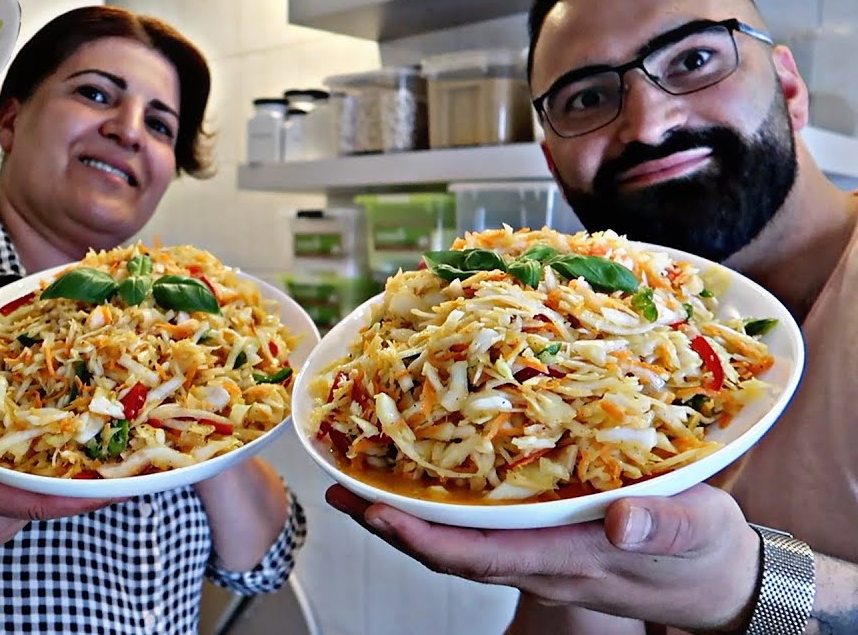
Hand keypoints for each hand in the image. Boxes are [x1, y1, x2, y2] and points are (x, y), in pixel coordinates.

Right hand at [0, 416, 117, 547]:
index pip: (38, 504)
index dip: (83, 495)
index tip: (125, 483)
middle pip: (53, 503)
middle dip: (94, 482)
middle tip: (138, 452)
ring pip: (46, 500)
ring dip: (76, 477)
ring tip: (116, 443)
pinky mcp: (2, 519)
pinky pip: (36, 498)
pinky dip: (54, 477)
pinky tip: (75, 450)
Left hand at [326, 483, 761, 631]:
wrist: (722, 581)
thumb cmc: (708, 553)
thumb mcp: (699, 532)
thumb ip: (662, 525)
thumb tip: (619, 518)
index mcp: (568, 559)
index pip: (478, 555)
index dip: (423, 538)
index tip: (376, 514)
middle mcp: (541, 562)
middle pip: (451, 553)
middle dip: (392, 526)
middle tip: (341, 491)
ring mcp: (540, 556)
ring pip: (460, 544)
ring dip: (408, 520)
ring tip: (361, 485)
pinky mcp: (548, 542)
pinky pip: (482, 533)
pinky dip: (444, 512)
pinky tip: (426, 484)